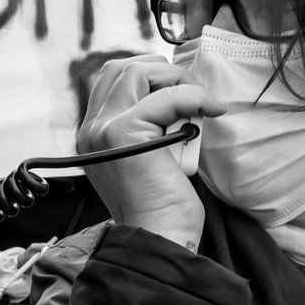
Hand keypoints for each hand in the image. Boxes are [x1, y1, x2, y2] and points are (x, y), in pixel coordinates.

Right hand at [78, 55, 223, 248]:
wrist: (159, 235)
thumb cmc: (162, 206)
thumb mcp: (148, 158)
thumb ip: (147, 129)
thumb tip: (175, 99)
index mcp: (93, 136)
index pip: (112, 81)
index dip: (149, 76)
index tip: (179, 92)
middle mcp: (91, 130)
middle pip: (121, 68)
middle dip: (162, 72)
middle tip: (192, 95)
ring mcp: (103, 129)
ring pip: (137, 71)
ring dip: (176, 81)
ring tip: (198, 105)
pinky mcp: (124, 132)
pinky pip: (167, 96)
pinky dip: (195, 97)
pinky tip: (213, 110)